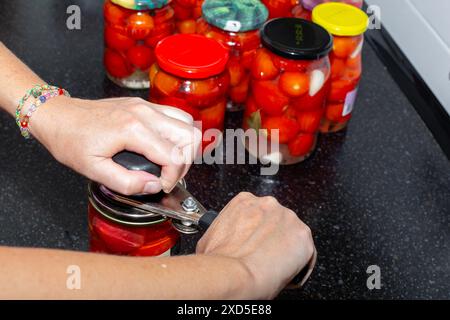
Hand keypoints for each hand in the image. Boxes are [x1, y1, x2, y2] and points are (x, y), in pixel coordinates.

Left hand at [30, 96, 201, 194]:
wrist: (58, 116)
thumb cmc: (71, 140)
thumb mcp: (93, 170)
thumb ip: (126, 183)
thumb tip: (153, 186)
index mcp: (133, 129)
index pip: (174, 156)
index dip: (172, 177)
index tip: (160, 185)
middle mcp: (144, 113)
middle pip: (190, 136)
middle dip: (186, 162)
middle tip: (169, 175)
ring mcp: (146, 106)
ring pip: (188, 123)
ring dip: (186, 146)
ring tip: (171, 162)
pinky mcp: (144, 105)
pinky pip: (176, 116)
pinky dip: (179, 134)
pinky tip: (165, 146)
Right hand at [196, 192, 314, 299]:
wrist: (235, 275)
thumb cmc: (221, 261)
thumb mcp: (210, 238)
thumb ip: (224, 232)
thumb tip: (222, 244)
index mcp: (244, 201)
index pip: (256, 213)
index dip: (254, 232)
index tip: (252, 243)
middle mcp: (268, 204)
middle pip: (276, 222)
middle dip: (272, 238)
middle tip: (262, 257)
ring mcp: (288, 218)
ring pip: (292, 235)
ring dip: (286, 250)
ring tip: (273, 269)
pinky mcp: (303, 235)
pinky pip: (306, 253)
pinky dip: (299, 266)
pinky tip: (285, 276)